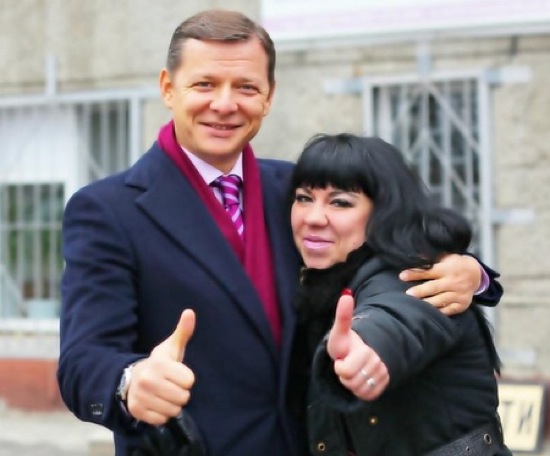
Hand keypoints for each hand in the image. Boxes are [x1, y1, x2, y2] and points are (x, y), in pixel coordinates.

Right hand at [127, 309, 195, 424]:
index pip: (189, 381)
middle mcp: (148, 381)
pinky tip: (157, 404)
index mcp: (159, 364)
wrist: (134, 379)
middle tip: (171, 386)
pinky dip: (162, 415)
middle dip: (181, 393)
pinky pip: (161, 420)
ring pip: (173, 410)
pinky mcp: (137, 411)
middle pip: (183, 397)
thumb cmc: (160, 363)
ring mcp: (141, 397)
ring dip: (172, 405)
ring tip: (165, 395)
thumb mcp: (171, 347)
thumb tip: (190, 312)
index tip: (177, 374)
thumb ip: (183, 331)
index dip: (186, 378)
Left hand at [326, 294, 388, 400]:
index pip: (345, 371)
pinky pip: (368, 395)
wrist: (359, 352)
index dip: (339, 367)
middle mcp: (377, 362)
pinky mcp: (383, 384)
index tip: (341, 358)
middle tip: (346, 364)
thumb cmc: (345, 344)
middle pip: (352, 382)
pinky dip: (360, 390)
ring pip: (360, 389)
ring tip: (352, 371)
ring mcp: (382, 373)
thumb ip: (343, 316)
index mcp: (366, 350)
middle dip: (344, 375)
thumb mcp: (339, 332)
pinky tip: (359, 379)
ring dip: (352, 383)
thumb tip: (346, 294)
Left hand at [399, 253, 480, 315]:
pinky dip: (438, 312)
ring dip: (427, 303)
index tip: (402, 276)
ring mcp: (458, 295)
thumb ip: (431, 258)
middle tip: (408, 294)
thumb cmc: (455, 264)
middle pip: (434, 288)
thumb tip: (414, 256)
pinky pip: (448, 310)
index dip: (415, 274)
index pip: (429, 272)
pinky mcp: (461, 305)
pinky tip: (428, 313)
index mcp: (447, 269)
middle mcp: (453, 282)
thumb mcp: (445, 257)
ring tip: (414, 306)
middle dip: (420, 291)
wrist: (476, 274)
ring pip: (440, 301)